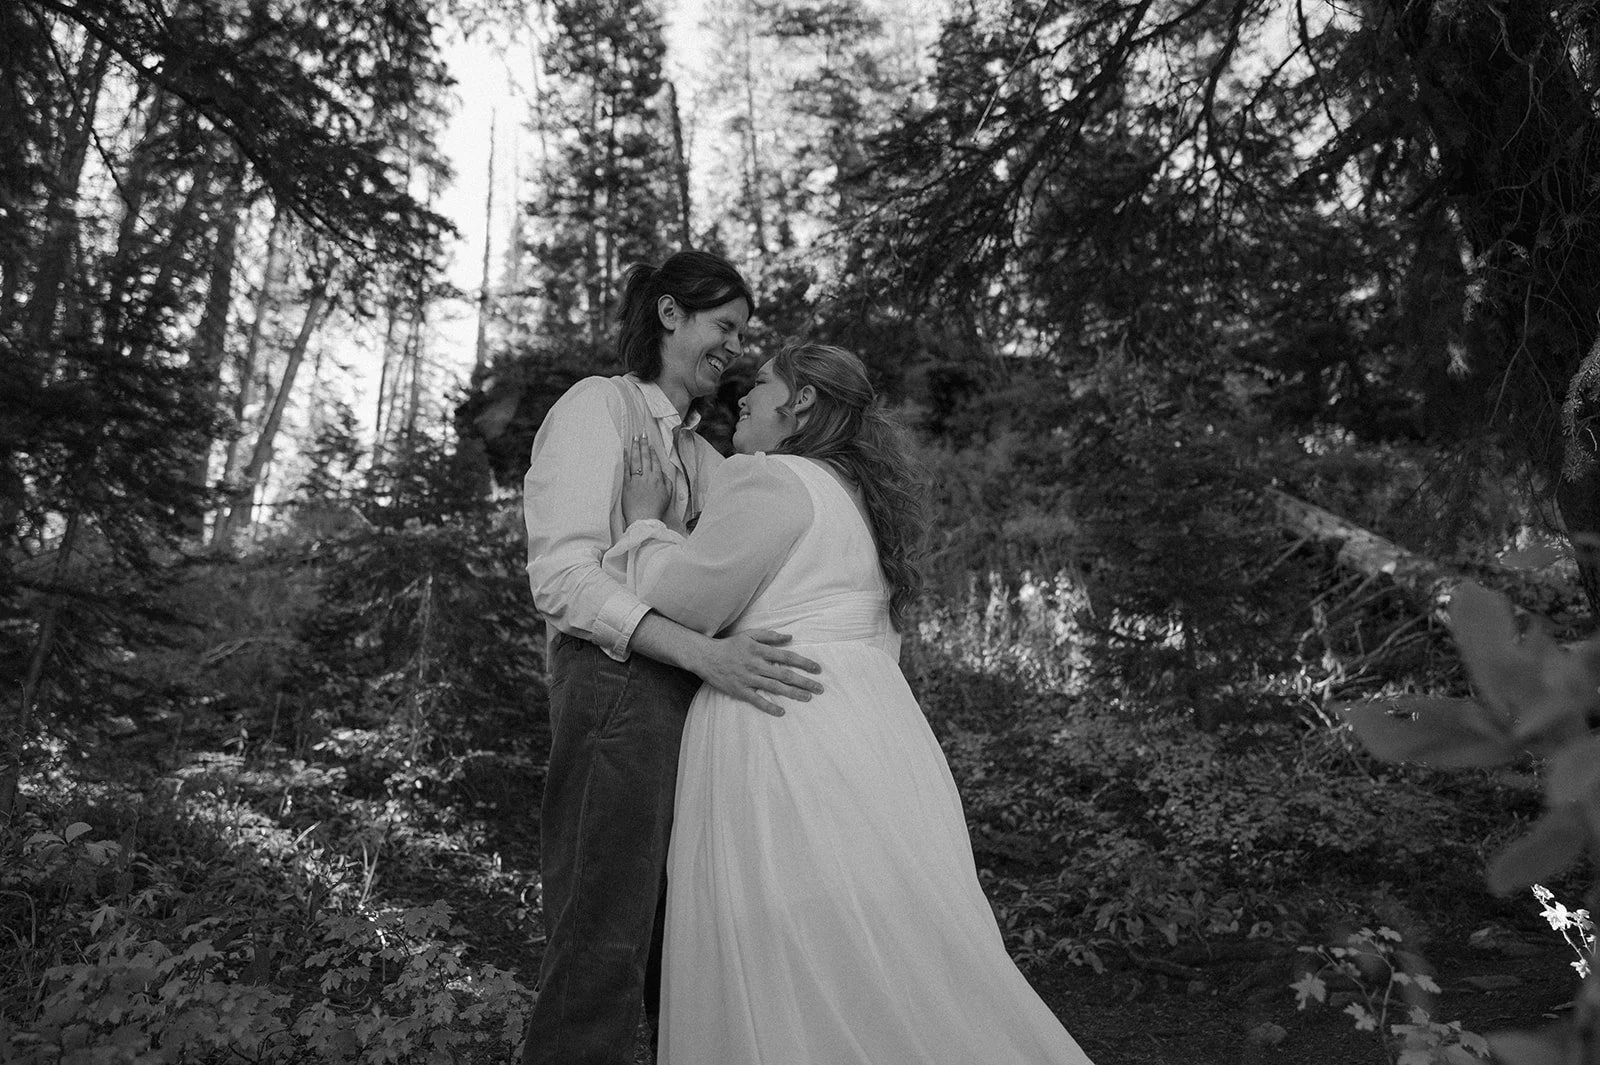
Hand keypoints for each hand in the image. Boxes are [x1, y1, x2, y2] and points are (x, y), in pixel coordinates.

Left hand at [621, 433, 671, 524]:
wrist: (644, 520)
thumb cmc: (656, 510)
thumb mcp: (668, 496)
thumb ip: (668, 483)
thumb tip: (665, 474)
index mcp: (658, 479)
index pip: (655, 462)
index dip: (652, 452)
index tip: (650, 445)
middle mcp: (648, 477)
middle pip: (645, 457)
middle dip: (644, 444)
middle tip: (642, 434)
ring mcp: (636, 480)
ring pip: (636, 460)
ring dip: (635, 448)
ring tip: (634, 438)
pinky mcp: (627, 484)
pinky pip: (626, 468)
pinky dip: (626, 458)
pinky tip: (625, 450)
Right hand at [697, 629, 824, 716]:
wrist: (706, 657)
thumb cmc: (730, 645)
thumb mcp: (749, 635)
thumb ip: (770, 636)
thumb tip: (790, 637)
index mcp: (760, 650)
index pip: (787, 657)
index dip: (804, 662)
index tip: (817, 669)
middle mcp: (756, 665)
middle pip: (785, 674)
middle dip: (804, 681)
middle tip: (820, 688)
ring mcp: (748, 679)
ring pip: (775, 688)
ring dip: (793, 694)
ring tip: (808, 698)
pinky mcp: (740, 690)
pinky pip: (757, 700)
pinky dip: (769, 707)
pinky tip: (781, 712)